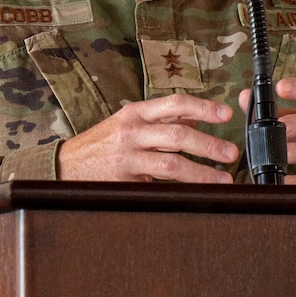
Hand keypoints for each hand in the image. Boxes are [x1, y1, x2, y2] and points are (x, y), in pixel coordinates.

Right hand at [57, 93, 237, 182]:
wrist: (65, 165)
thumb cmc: (103, 143)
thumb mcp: (130, 123)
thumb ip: (162, 121)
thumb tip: (196, 119)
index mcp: (136, 112)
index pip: (174, 103)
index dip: (203, 108)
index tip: (226, 114)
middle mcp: (131, 132)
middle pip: (176, 135)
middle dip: (209, 144)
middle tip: (231, 152)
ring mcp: (126, 158)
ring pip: (170, 164)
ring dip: (201, 173)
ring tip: (223, 179)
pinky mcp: (123, 181)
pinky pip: (157, 186)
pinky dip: (180, 189)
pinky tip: (197, 193)